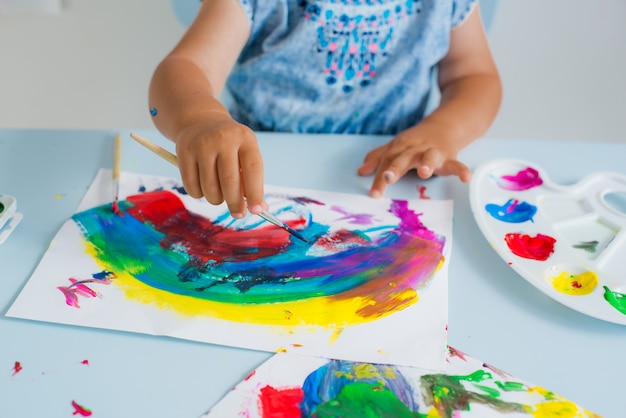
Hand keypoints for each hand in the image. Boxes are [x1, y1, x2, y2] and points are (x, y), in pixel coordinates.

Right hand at [174, 112, 266, 217]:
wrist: (201, 122)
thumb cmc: (230, 146)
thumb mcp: (245, 154)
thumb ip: (252, 181)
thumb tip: (260, 209)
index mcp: (245, 138)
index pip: (253, 170)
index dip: (255, 193)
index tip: (256, 211)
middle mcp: (223, 139)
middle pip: (230, 182)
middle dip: (235, 203)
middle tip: (238, 213)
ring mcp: (202, 145)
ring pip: (210, 188)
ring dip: (216, 200)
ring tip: (219, 195)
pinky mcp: (184, 152)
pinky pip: (192, 187)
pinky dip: (199, 194)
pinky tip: (203, 187)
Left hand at [357, 120, 471, 197]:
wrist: (444, 125)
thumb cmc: (416, 141)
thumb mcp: (395, 147)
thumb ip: (378, 158)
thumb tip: (360, 171)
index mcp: (400, 148)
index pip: (386, 162)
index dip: (379, 177)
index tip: (374, 193)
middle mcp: (415, 149)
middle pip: (404, 158)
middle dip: (396, 168)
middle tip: (388, 178)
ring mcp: (433, 152)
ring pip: (430, 156)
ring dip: (427, 163)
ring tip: (424, 173)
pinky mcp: (450, 157)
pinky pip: (457, 164)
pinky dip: (462, 170)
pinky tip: (466, 178)